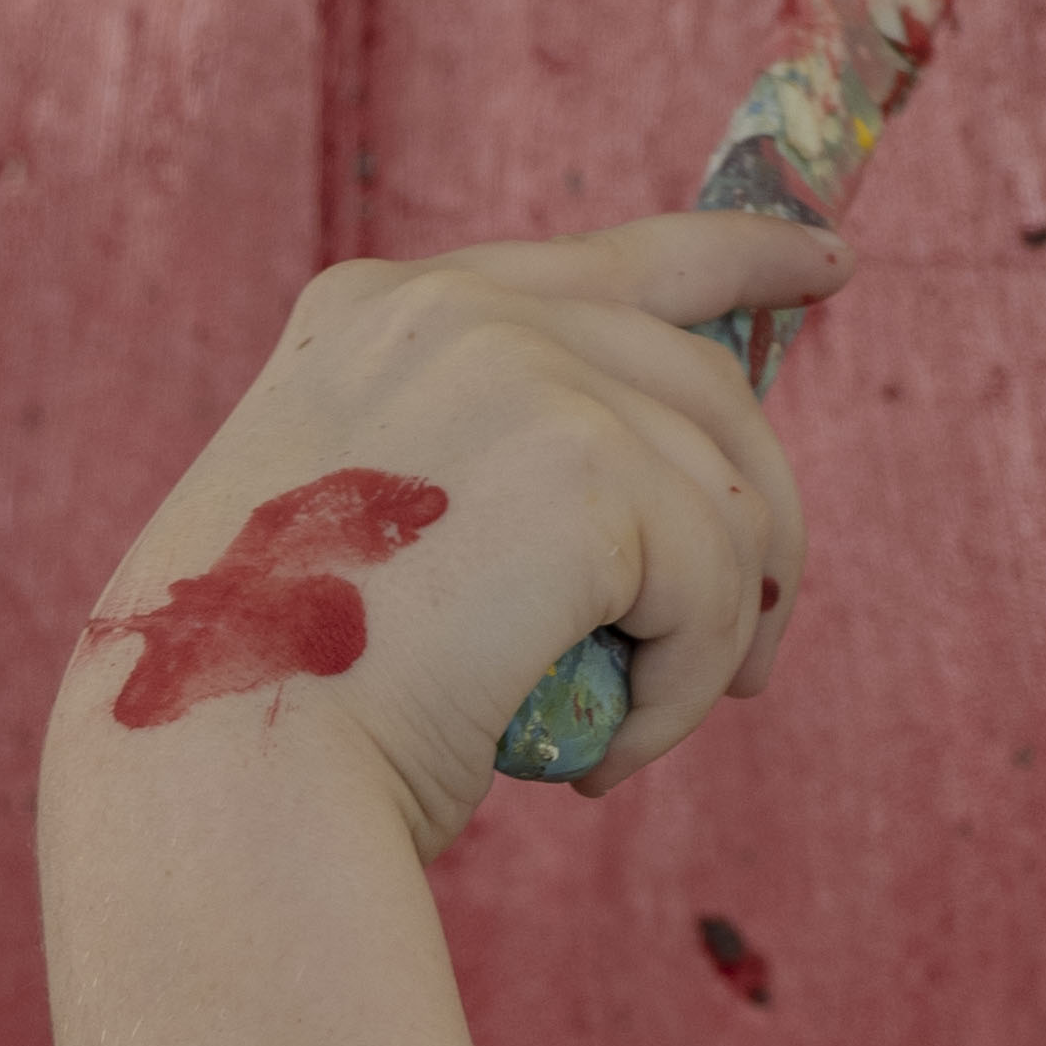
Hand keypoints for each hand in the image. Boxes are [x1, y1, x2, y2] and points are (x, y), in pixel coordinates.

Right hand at [60, 212, 842, 852]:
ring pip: (725, 491)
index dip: (737, 260)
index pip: (606, 263)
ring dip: (714, 629)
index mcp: (374, 314)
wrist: (222, 784)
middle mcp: (453, 310)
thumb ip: (464, 475)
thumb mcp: (344, 538)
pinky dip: (682, 693)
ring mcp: (523, 373)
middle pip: (697, 376)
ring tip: (640, 728)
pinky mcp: (589, 469)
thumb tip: (646, 510)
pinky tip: (603, 763)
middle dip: (756, 514)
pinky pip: (715, 586)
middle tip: (753, 646)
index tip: (822, 270)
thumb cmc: (262, 712)